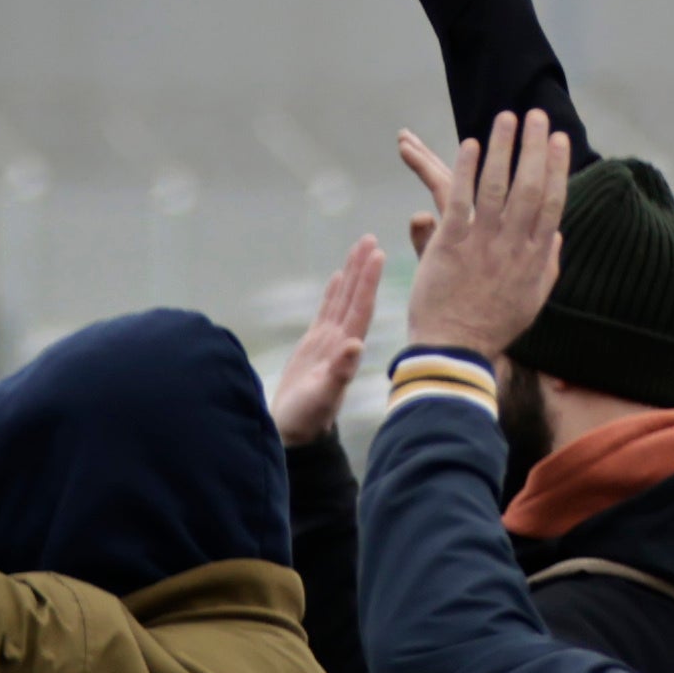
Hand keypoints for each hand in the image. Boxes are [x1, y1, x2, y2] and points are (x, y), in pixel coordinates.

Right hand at [272, 233, 383, 439]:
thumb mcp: (321, 397)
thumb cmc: (306, 420)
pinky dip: (334, 292)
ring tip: (360, 246)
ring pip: (343, 299)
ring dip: (352, 274)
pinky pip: (327, 311)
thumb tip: (354, 345)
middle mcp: (342, 341)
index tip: (378, 254)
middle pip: (355, 296)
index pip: (361, 307)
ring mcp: (330, 342)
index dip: (369, 281)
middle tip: (370, 238)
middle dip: (363, 268)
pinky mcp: (315, 346)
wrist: (295, 434)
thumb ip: (338, 372)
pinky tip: (338, 276)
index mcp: (346, 348)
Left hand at [399, 114, 571, 365]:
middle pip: (530, 186)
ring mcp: (483, 244)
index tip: (560, 140)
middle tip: (536, 115)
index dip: (557, 167)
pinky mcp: (450, 245)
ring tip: (506, 118)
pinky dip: (467, 170)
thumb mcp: (532, 298)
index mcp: (536, 256)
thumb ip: (548, 264)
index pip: (552, 201)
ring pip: (497, 186)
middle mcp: (514, 246)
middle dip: (535, 147)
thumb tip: (556, 236)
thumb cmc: (493, 326)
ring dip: (503, 148)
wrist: (455, 350)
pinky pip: (460, 201)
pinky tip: (470, 145)